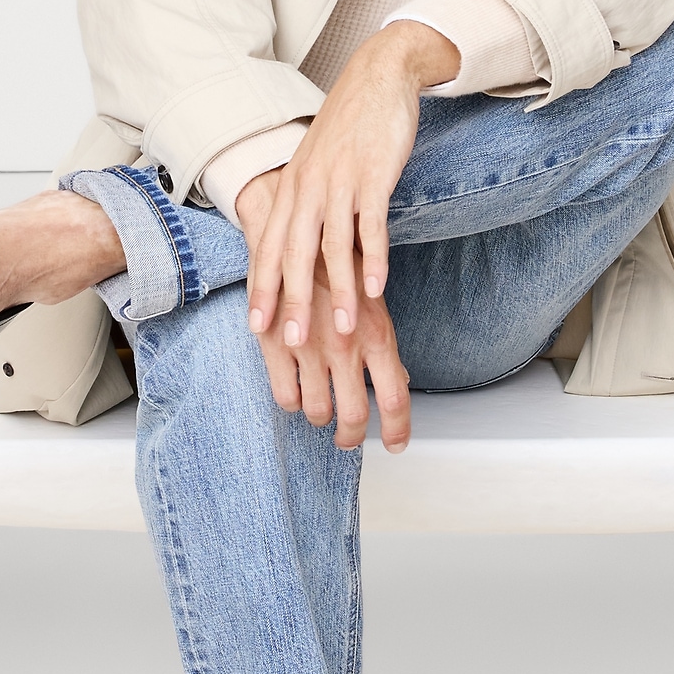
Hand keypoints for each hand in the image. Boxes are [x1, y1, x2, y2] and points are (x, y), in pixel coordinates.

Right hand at [237, 169, 410, 451]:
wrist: (292, 230)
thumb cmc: (338, 265)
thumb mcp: (372, 304)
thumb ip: (383, 346)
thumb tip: (399, 382)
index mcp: (376, 335)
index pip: (395, 399)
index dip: (397, 429)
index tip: (395, 443)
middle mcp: (344, 346)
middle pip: (354, 415)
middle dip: (352, 435)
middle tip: (349, 438)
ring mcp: (308, 349)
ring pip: (317, 410)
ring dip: (321, 417)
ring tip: (322, 410)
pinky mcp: (275, 346)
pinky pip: (285, 396)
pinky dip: (292, 402)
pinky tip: (296, 393)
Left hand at [248, 21, 457, 347]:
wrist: (377, 76)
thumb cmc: (348, 129)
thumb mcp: (316, 167)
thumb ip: (308, 207)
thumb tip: (302, 252)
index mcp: (291, 189)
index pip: (271, 248)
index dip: (263, 289)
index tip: (258, 329)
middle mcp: (309, 188)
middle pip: (295, 254)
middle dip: (292, 302)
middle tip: (293, 342)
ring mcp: (340, 182)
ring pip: (333, 248)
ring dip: (338, 294)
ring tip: (344, 332)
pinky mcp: (373, 176)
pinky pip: (370, 226)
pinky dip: (373, 260)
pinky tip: (377, 290)